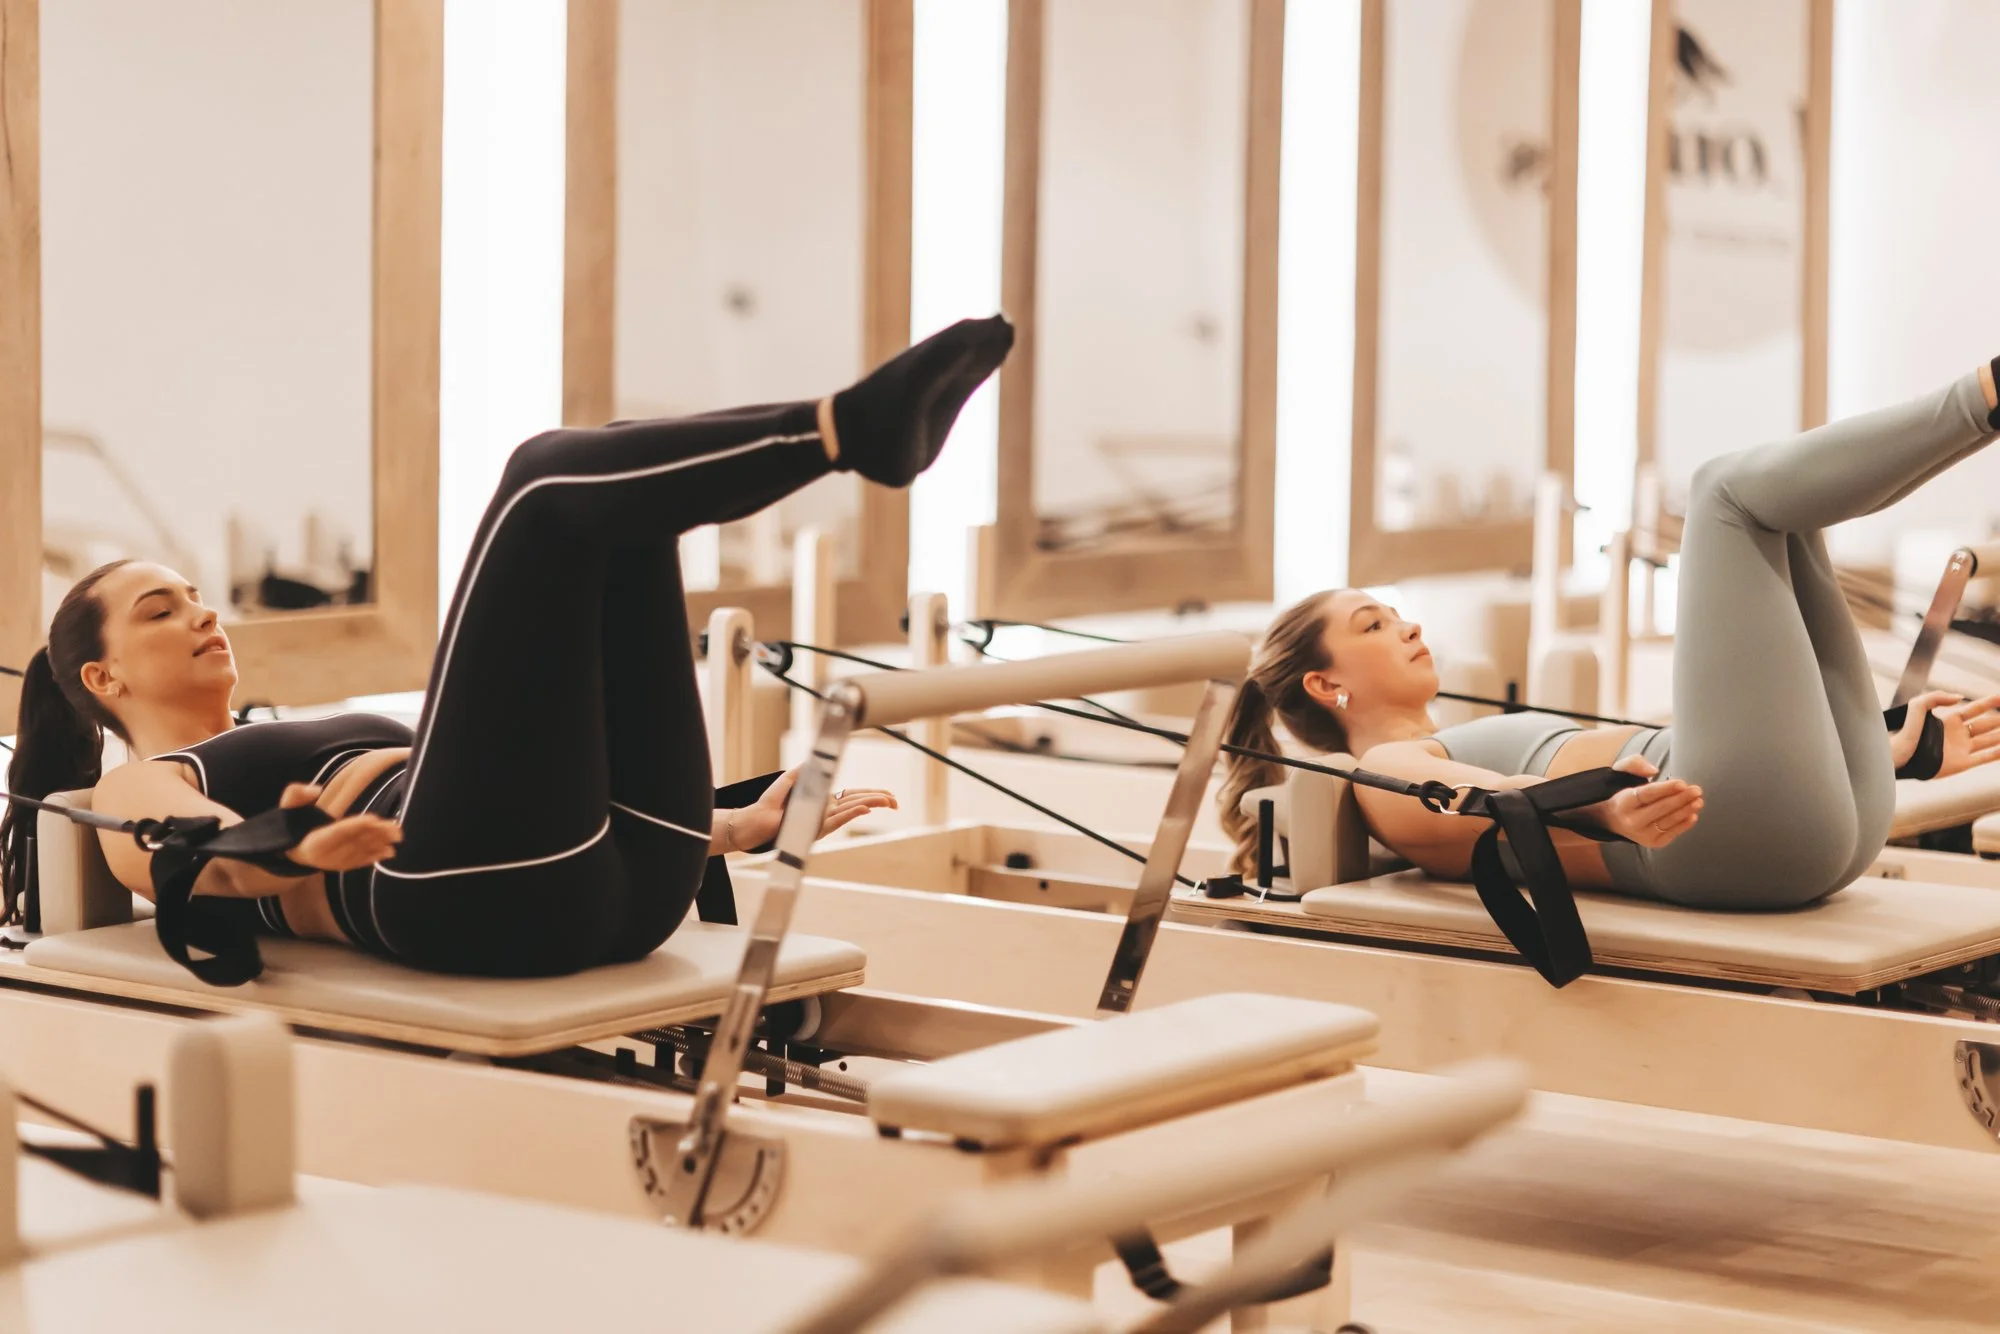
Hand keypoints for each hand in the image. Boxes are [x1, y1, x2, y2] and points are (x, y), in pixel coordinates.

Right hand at [277, 782, 402, 872]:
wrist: (289, 852)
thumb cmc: (290, 826)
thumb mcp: (286, 808)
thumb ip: (296, 794)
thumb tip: (316, 789)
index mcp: (313, 841)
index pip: (337, 831)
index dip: (355, 825)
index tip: (373, 818)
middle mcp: (325, 855)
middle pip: (354, 842)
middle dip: (375, 834)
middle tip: (394, 827)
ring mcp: (335, 863)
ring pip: (360, 853)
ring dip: (380, 844)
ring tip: (397, 836)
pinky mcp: (342, 867)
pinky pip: (359, 862)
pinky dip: (375, 858)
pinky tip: (390, 853)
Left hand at [724, 768, 898, 852]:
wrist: (755, 820)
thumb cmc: (769, 803)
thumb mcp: (789, 780)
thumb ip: (804, 771)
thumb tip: (816, 759)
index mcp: (823, 801)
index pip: (852, 796)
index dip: (870, 795)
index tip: (888, 796)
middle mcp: (825, 812)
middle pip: (858, 803)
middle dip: (878, 801)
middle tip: (896, 803)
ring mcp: (822, 819)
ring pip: (852, 810)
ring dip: (871, 805)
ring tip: (888, 803)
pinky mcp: (815, 826)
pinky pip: (837, 819)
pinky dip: (852, 814)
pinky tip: (865, 809)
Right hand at [1580, 756, 1702, 848]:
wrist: (1614, 820)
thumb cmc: (1624, 795)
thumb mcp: (1621, 773)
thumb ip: (1635, 763)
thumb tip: (1654, 770)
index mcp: (1623, 803)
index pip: (1647, 794)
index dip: (1666, 789)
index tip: (1682, 783)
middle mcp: (1631, 821)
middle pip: (1661, 808)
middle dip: (1681, 799)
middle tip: (1696, 790)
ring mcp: (1642, 835)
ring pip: (1668, 821)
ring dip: (1686, 811)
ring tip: (1698, 801)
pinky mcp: (1653, 843)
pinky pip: (1672, 833)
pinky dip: (1684, 824)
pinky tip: (1693, 815)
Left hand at [1890, 691, 1999, 778]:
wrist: (1898, 757)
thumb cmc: (1904, 731)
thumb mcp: (1917, 706)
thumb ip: (1937, 697)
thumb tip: (1960, 697)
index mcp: (1950, 720)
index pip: (1975, 709)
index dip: (1989, 703)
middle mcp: (1958, 734)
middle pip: (1986, 725)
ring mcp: (1961, 749)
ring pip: (1989, 740)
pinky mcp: (1961, 763)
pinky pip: (1985, 757)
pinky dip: (1998, 753)